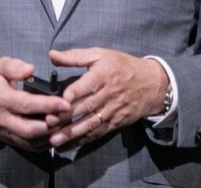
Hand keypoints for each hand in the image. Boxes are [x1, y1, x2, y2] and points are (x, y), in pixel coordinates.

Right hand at [0, 57, 71, 152]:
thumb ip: (14, 66)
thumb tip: (30, 69)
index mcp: (0, 99)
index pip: (26, 105)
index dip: (47, 105)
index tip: (65, 103)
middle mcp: (2, 119)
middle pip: (30, 129)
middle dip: (52, 125)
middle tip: (68, 116)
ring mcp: (5, 133)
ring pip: (31, 141)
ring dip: (51, 135)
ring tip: (65, 124)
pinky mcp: (9, 140)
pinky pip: (29, 147)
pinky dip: (45, 143)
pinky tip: (55, 133)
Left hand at [46, 48, 168, 150]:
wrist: (152, 84)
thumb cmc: (122, 66)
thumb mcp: (100, 54)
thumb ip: (75, 56)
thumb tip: (52, 55)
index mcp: (104, 74)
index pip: (89, 84)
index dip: (75, 92)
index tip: (62, 98)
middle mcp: (109, 94)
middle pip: (86, 107)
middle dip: (67, 116)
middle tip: (48, 122)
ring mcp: (112, 111)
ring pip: (90, 124)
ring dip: (72, 133)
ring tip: (55, 140)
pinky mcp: (115, 123)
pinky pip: (97, 133)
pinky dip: (82, 141)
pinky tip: (68, 146)